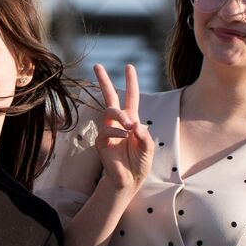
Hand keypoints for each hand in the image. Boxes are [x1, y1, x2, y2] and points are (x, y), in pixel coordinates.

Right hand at [93, 64, 153, 194]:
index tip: (129, 66)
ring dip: (121, 117)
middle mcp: (118, 122)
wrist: (130, 180)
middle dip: (104, 81)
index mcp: (131, 120)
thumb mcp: (148, 147)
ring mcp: (108, 131)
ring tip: (130, 127)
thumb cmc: (140, 163)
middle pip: (110, 97)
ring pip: (110, 112)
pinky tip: (125, 137)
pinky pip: (107, 130)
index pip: (131, 97)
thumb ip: (144, 135)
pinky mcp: (101, 141)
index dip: (131, 82)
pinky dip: (117, 132)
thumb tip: (133, 124)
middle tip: (97, 66)